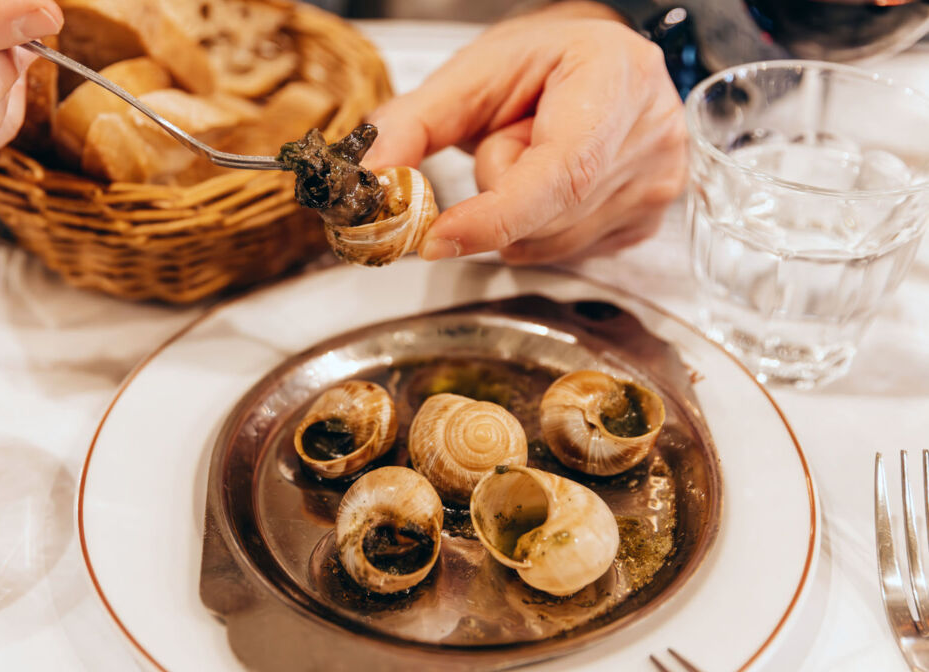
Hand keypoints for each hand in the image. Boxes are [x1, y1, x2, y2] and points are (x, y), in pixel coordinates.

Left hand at [363, 1, 687, 263]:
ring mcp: (657, 185)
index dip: (494, 216)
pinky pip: (565, 254)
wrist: (591, 66)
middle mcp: (650, 136)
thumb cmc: (542, 62)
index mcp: (617, 79)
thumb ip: (412, 124)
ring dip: (516, 213)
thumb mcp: (471, 76)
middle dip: (495, 192)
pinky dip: (538, 228)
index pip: (561, 173)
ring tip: (534, 153)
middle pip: (545, 217)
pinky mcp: (646, 223)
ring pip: (548, 245)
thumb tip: (367, 179)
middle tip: (505, 137)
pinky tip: (549, 181)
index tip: (436, 236)